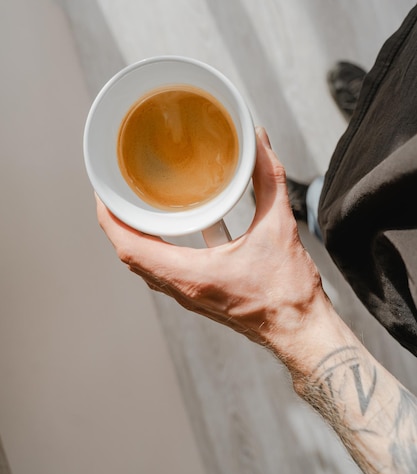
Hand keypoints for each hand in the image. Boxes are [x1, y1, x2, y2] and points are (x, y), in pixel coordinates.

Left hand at [96, 127, 332, 369]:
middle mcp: (183, 289)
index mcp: (193, 275)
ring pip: (143, 265)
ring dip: (132, 236)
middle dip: (116, 222)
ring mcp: (188, 295)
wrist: (300, 331)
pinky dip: (152, 248)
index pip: (130, 248)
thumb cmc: (289, 291)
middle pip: (129, 255)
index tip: (104, 192)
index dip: (110, 218)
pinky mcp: (198, 296)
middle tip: (115, 190)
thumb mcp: (279, 227)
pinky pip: (161, 272)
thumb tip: (258, 142)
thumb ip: (268, 179)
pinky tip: (164, 228)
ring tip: (131, 205)